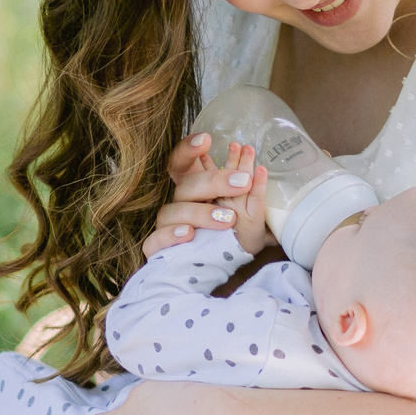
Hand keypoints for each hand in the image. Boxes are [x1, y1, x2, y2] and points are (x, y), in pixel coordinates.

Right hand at [143, 134, 267, 256]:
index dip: (189, 149)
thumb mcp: (250, 218)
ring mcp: (166, 226)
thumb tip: (261, 171)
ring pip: (171, 211)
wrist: (218, 274)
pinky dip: (170, 236)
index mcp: (196, 192)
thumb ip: (253, 196)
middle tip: (243, 182)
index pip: (182, 162)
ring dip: (199, 212)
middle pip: (186, 185)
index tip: (207, 140)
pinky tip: (189, 235)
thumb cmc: (233, 242)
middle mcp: (179, 204)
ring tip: (227, 219)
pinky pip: (154, 240)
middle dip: (214, 180)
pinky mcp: (158, 249)